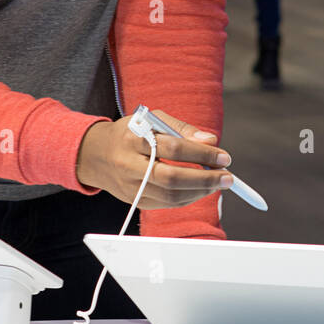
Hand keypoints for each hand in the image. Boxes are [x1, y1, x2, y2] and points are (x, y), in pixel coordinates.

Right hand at [76, 109, 232, 208]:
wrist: (96, 154)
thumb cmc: (131, 132)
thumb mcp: (152, 119)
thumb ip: (182, 128)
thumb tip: (211, 140)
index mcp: (133, 138)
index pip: (172, 147)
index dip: (201, 154)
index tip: (224, 157)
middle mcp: (128, 165)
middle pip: (171, 178)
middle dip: (205, 179)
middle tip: (228, 177)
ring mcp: (130, 187)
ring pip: (170, 196)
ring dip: (201, 191)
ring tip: (219, 182)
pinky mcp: (134, 201)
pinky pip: (167, 204)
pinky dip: (189, 198)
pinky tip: (202, 189)